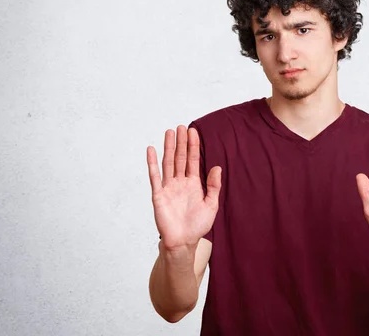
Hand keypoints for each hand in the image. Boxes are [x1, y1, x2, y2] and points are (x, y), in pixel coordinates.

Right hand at [147, 125, 221, 251]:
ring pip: (168, 163)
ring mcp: (168, 187)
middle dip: (181, 142)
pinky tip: (151, 150)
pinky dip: (152, 163)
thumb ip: (213, 186)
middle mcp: (180, 183)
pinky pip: (154, 176)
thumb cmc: (197, 225)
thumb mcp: (211, 204)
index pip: (192, 160)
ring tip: (169, 132)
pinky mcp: (158, 195)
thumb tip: (217, 167)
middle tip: (182, 126)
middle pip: (180, 158)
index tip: (194, 131)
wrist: (184, 242)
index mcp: (193, 184)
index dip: (193, 146)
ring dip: (168, 147)